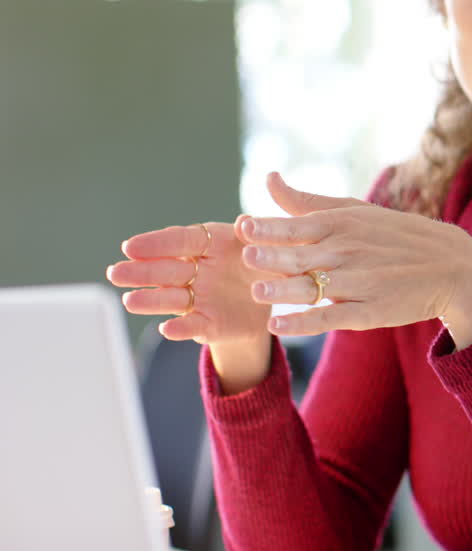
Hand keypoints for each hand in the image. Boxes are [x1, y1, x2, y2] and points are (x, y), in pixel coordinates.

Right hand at [107, 221, 271, 344]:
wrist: (277, 300)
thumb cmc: (267, 263)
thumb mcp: (269, 246)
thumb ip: (256, 236)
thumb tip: (245, 221)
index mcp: (212, 244)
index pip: (181, 240)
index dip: (157, 244)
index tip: (130, 247)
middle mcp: (200, 270)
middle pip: (167, 269)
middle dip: (142, 272)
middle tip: (116, 273)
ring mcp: (201, 297)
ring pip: (172, 298)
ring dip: (151, 300)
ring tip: (130, 301)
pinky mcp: (209, 323)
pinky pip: (194, 326)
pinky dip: (181, 328)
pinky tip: (166, 329)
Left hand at [238, 172, 471, 348]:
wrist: (452, 267)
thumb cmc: (396, 235)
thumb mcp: (355, 211)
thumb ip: (306, 201)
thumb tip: (268, 177)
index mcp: (343, 225)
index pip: (299, 225)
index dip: (270, 227)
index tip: (242, 226)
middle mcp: (349, 253)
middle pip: (303, 256)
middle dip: (275, 255)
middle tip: (246, 255)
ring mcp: (360, 284)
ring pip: (315, 288)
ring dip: (286, 290)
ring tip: (257, 291)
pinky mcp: (369, 313)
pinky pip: (331, 318)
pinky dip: (304, 323)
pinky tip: (278, 326)